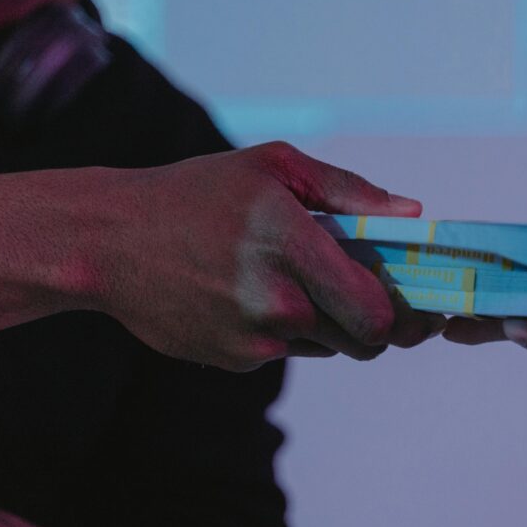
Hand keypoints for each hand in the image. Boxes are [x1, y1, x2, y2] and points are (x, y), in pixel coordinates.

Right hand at [92, 141, 444, 371]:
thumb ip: (349, 192)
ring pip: (327, 347)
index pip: (376, 311)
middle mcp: (275, 302)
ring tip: (293, 279)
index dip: (405, 314)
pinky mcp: (233, 360)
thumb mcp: (274, 166)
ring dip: (329, 321)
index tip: (417, 304)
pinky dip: (286, 329)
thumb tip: (412, 213)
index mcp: (292, 245)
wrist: (109, 241)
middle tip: (366, 292)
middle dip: (376, 323)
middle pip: (363, 341)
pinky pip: (286, 351)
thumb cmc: (197, 193)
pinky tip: (251, 294)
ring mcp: (252, 338)